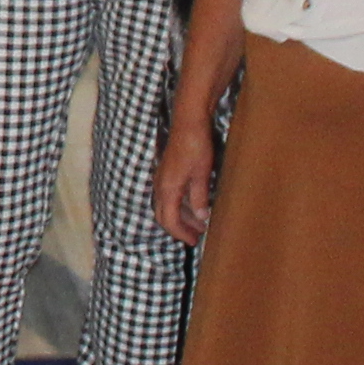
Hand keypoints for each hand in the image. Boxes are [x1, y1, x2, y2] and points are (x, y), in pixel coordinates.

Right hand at [153, 121, 218, 246]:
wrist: (188, 123)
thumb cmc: (195, 147)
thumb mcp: (202, 175)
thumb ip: (200, 197)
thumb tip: (202, 217)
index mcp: (168, 188)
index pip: (169, 220)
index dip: (181, 233)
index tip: (194, 242)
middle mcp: (161, 185)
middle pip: (164, 215)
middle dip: (179, 228)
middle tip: (196, 237)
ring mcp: (163, 178)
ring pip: (167, 205)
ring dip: (182, 216)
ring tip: (199, 223)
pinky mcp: (167, 171)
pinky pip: (170, 195)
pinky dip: (181, 204)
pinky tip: (194, 204)